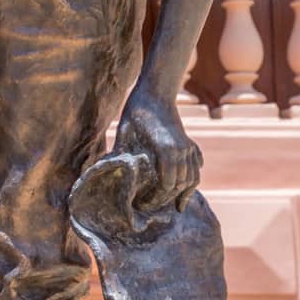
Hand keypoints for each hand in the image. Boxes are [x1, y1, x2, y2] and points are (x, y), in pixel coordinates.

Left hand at [113, 88, 201, 210]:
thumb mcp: (124, 132)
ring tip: (177, 205)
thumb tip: (104, 171)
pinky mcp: (188, 141)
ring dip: (186, 192)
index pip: (166, 186)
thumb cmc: (137, 111)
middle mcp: (181, 150)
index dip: (155, 199)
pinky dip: (194, 174)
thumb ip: (120, 154)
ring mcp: (187, 146)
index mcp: (166, 151)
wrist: (156, 92)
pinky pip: (196, 163)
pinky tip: (188, 184)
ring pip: (193, 176)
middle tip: (153, 207)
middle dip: (168, 200)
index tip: (142, 205)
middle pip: (180, 185)